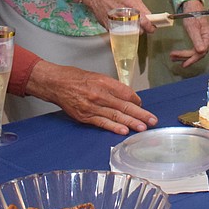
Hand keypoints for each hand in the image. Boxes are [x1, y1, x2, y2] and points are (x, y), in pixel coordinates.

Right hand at [25, 60, 156, 134]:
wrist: (56, 84)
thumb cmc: (76, 78)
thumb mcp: (97, 76)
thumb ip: (112, 87)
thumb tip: (128, 98)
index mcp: (104, 82)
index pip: (126, 93)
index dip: (136, 100)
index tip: (142, 105)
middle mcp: (99, 94)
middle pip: (124, 106)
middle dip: (140, 114)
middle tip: (153, 120)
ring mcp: (92, 106)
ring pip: (116, 116)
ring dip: (131, 122)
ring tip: (143, 127)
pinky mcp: (85, 116)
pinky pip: (102, 123)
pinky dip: (113, 128)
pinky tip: (124, 131)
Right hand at [80, 0, 157, 32]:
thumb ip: (143, 9)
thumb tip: (150, 19)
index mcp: (132, 6)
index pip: (146, 22)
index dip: (151, 27)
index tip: (152, 28)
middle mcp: (124, 15)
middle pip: (139, 31)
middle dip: (142, 29)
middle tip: (140, 24)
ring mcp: (117, 23)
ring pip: (131, 34)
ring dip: (133, 31)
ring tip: (130, 24)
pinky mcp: (110, 29)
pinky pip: (122, 34)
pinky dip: (124, 31)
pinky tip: (122, 24)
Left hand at [169, 0, 208, 67]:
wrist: (192, 7)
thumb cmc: (192, 14)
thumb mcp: (192, 26)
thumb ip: (197, 39)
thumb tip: (201, 51)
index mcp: (208, 36)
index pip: (201, 51)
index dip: (192, 59)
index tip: (183, 63)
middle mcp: (208, 39)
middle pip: (198, 53)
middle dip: (185, 57)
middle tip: (173, 57)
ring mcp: (205, 39)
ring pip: (196, 52)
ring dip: (184, 56)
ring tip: (173, 57)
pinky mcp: (200, 39)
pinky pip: (194, 49)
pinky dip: (186, 53)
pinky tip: (180, 55)